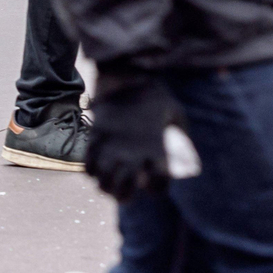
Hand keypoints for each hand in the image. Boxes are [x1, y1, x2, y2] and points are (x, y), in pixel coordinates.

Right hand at [86, 73, 184, 201]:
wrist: (129, 78)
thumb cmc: (155, 96)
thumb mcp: (176, 113)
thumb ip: (181, 133)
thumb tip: (185, 146)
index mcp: (155, 151)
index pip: (158, 187)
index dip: (158, 187)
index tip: (156, 178)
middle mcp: (132, 156)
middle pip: (124, 195)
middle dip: (126, 194)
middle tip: (129, 185)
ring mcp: (110, 151)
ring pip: (102, 186)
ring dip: (107, 185)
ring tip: (112, 177)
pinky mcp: (94, 142)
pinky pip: (87, 169)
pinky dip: (93, 171)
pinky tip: (100, 163)